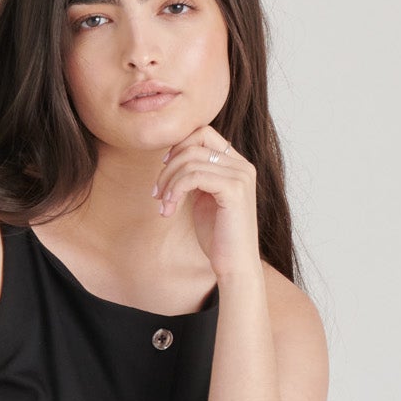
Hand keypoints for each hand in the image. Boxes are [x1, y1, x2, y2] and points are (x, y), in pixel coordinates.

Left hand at [152, 126, 259, 284]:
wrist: (235, 266)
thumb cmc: (218, 237)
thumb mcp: (204, 198)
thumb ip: (196, 175)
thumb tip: (173, 156)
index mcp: (237, 165)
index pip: (203, 134)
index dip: (178, 147)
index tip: (163, 169)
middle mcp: (242, 166)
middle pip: (194, 143)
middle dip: (169, 166)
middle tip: (157, 193)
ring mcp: (240, 176)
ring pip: (190, 160)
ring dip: (168, 182)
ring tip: (162, 205)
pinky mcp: (234, 190)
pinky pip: (193, 176)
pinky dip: (175, 190)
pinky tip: (169, 209)